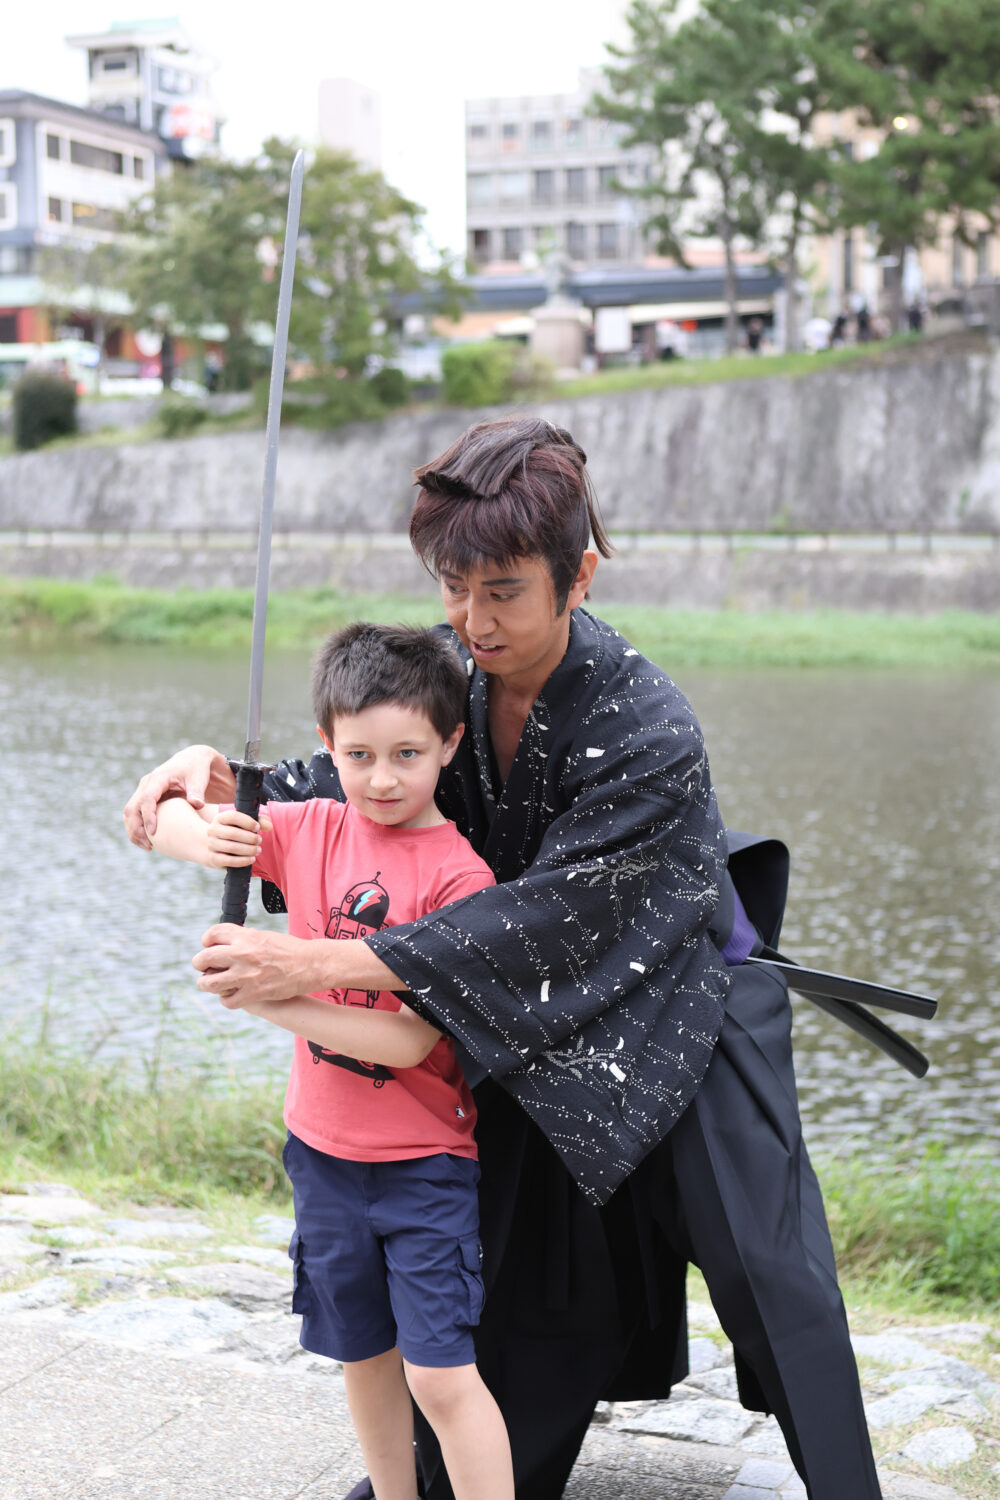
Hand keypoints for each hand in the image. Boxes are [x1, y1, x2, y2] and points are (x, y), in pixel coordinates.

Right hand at [123, 745, 234, 849]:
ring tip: (148, 847)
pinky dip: (137, 828)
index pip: (146, 798)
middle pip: (132, 808)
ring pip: (129, 813)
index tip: (153, 833)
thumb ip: (197, 791)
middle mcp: (146, 785)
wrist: (191, 761)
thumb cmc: (196, 769)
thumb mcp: (199, 778)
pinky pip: (134, 815)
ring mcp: (143, 791)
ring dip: (134, 831)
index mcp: (158, 778)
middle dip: (137, 829)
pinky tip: (148, 842)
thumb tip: (197, 804)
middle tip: (149, 846)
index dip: (148, 816)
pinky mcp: (144, 799)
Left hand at [193, 924, 323, 1008]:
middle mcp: (242, 954)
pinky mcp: (253, 994)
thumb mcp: (263, 936)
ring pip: (209, 983)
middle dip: (199, 963)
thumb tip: (222, 944)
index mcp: (246, 936)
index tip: (208, 945)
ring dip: (206, 983)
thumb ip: (242, 939)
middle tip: (202, 967)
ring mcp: (246, 975)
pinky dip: (226, 999)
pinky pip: (227, 1001)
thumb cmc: (288, 949)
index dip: (207, 940)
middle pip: (204, 958)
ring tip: (209, 983)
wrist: (309, 964)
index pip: (212, 934)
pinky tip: (231, 995)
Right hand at [205, 808, 271, 868]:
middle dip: (250, 838)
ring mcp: (211, 844)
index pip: (233, 816)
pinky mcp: (213, 858)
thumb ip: (260, 821)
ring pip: (231, 847)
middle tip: (259, 840)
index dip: (248, 822)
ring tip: (258, 850)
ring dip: (248, 850)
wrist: (217, 848)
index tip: (257, 827)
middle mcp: (213, 830)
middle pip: (233, 833)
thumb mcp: (245, 824)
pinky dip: (242, 861)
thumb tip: (269, 826)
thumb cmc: (235, 832)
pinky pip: (228, 861)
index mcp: (220, 818)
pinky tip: (251, 859)